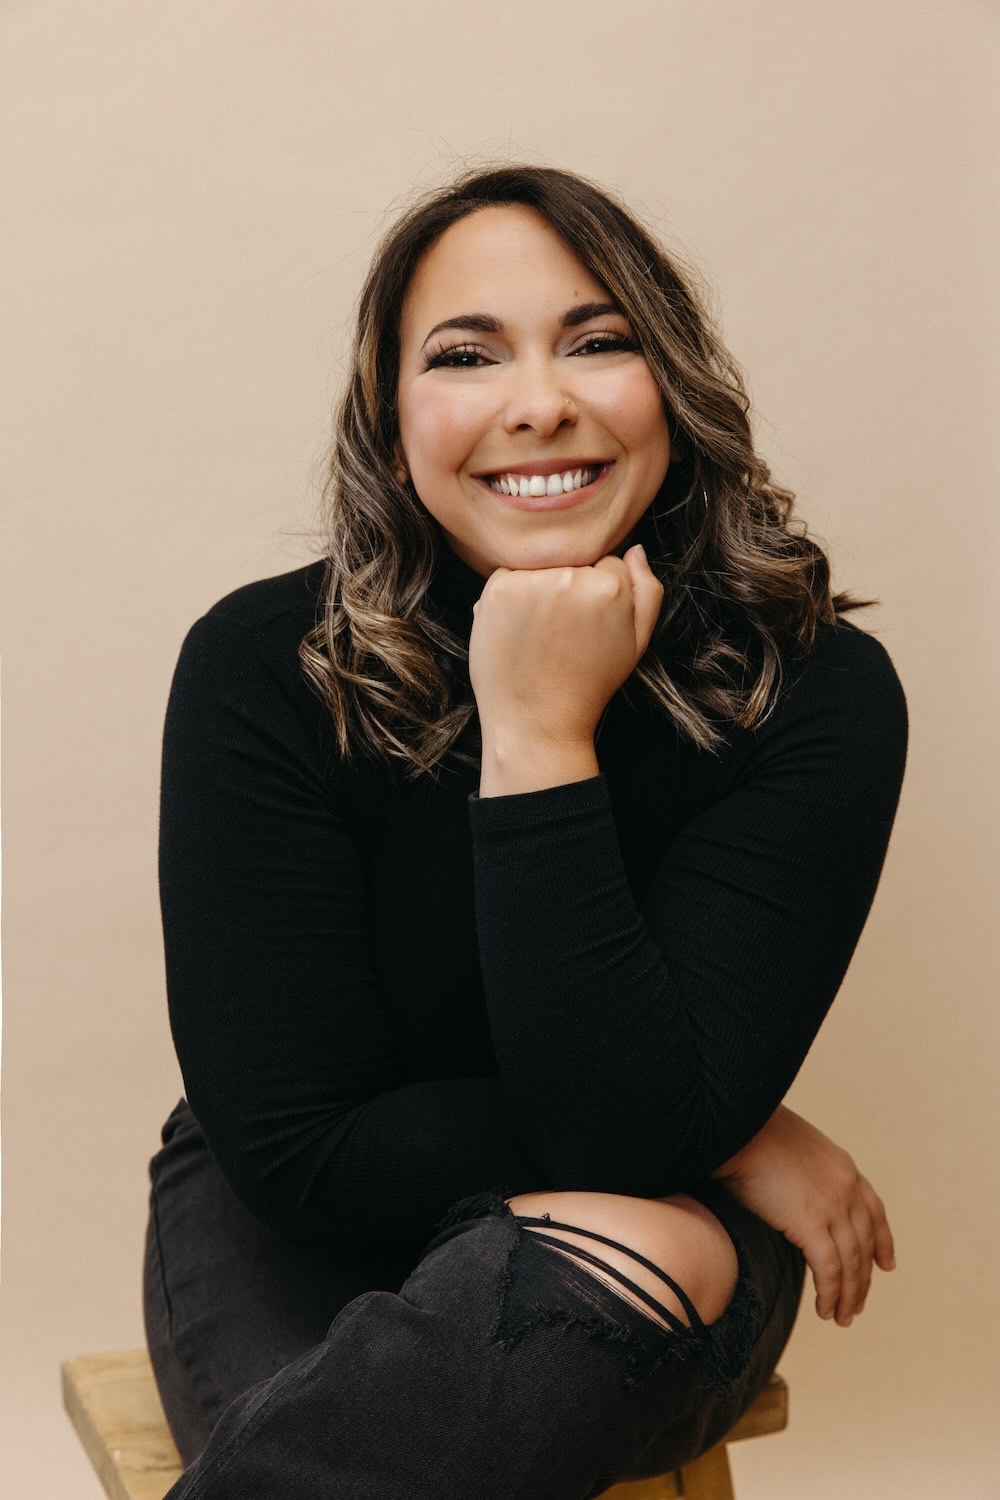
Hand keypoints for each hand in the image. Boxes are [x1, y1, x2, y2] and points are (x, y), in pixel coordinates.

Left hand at [468, 545, 663, 745]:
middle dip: (571, 588)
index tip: (591, 625)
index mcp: (610, 586)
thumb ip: (647, 590)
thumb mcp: (637, 642)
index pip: (608, 563)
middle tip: (564, 634)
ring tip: (541, 634)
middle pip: (574, 561)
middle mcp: (570, 577)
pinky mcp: (498, 590)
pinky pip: (509, 574)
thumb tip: (634, 548)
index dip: (600, 595)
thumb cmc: (590, 684)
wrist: (537, 721)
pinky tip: (519, 629)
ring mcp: (530, 582)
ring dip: (540, 588)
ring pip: (542, 566)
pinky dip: (512, 595)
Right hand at [709, 1106, 895, 1325]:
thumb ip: (805, 1175)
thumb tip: (792, 1195)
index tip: (885, 1265)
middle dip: (863, 1279)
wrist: (735, 1126)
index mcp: (843, 1168)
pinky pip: (829, 1269)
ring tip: (841, 1318)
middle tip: (856, 1306)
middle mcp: (846, 1188)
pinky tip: (824, 1310)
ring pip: (851, 1263)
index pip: (874, 1211)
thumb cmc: (750, 1133)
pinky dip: (830, 1293)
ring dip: (848, 1295)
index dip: (882, 1241)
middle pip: (864, 1244)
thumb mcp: (792, 1149)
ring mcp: (832, 1206)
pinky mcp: (811, 1224)